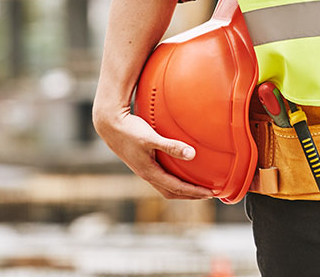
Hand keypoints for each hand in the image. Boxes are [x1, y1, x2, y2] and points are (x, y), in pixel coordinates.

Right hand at [93, 109, 214, 199]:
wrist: (109, 125)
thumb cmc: (129, 130)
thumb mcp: (150, 137)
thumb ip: (171, 146)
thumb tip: (192, 154)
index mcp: (150, 172)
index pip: (177, 188)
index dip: (195, 193)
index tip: (211, 193)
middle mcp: (147, 174)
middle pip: (172, 192)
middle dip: (190, 195)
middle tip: (208, 194)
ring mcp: (144, 169)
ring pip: (166, 186)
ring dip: (182, 189)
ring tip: (197, 186)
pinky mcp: (142, 162)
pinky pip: (162, 176)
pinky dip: (174, 178)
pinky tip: (180, 169)